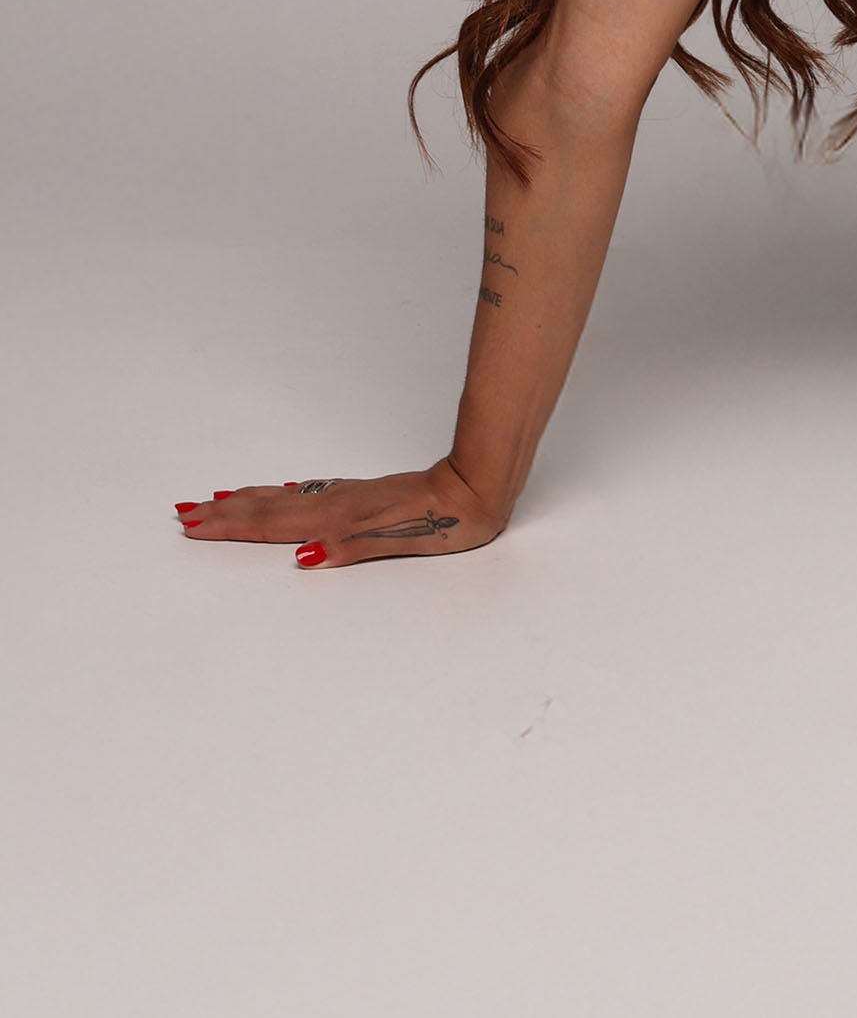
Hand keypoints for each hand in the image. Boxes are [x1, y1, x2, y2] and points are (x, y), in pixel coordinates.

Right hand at [172, 459, 500, 570]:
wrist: (480, 488)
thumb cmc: (449, 522)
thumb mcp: (402, 541)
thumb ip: (352, 548)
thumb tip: (304, 558)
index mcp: (343, 519)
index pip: (275, 524)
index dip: (232, 526)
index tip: (192, 524)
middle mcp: (341, 506)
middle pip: (272, 508)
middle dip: (227, 512)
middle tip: (185, 511)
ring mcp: (352, 497)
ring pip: (288, 499)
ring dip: (249, 501)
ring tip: (216, 500)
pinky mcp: (367, 494)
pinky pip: (312, 494)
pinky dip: (284, 495)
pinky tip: (280, 495)